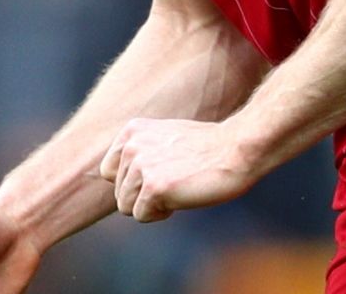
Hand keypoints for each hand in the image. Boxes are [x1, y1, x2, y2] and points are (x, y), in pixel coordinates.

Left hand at [98, 118, 259, 221]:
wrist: (237, 150)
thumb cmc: (208, 148)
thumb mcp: (165, 139)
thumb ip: (142, 152)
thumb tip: (121, 180)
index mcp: (132, 131)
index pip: (108, 171)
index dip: (132, 183)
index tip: (157, 177)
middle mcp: (131, 146)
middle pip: (119, 192)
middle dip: (143, 197)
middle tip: (175, 184)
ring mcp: (141, 166)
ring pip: (126, 207)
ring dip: (151, 207)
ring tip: (177, 190)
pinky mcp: (154, 186)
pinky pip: (141, 215)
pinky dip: (160, 214)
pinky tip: (181, 198)